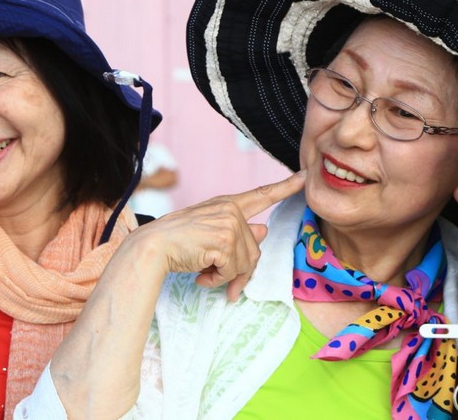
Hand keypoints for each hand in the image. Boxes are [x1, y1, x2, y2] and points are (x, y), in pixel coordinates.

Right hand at [131, 170, 305, 300]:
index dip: (285, 187)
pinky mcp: (224, 241)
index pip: (261, 194)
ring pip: (245, 262)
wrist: (152, 246)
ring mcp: (229, 224)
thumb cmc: (177, 240)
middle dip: (238, 270)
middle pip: (254, 249)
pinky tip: (200, 275)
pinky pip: (232, 271)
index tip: (304, 177)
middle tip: (218, 279)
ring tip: (203, 272)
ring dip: (225, 276)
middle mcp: (230, 210)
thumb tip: (264, 231)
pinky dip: (216, 280)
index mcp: (227, 204)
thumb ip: (237, 232)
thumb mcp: (209, 231)